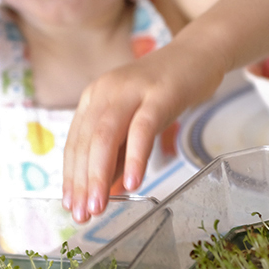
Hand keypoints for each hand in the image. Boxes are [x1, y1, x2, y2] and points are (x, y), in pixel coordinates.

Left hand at [62, 40, 223, 221]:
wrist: (197, 54)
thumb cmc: (163, 92)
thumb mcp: (133, 120)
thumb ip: (118, 151)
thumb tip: (106, 188)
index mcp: (94, 98)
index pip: (75, 143)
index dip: (71, 176)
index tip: (70, 204)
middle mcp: (106, 92)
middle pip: (86, 142)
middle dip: (81, 182)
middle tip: (82, 213)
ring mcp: (131, 91)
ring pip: (106, 137)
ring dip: (99, 175)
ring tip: (99, 205)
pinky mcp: (159, 94)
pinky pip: (143, 129)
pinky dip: (134, 158)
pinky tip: (132, 182)